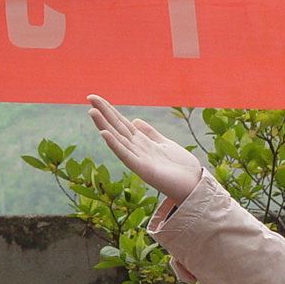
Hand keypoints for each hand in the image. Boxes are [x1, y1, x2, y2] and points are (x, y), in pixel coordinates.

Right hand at [87, 94, 201, 203]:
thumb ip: (150, 133)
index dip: (110, 110)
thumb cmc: (181, 168)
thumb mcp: (164, 144)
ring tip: (92, 112)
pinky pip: (126, 155)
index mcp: (142, 142)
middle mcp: (137, 150)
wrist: (194, 186)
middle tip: (89, 97)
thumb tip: (135, 120)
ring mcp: (138, 159)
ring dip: (104, 125)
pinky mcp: (143, 169)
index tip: (96, 98)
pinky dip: (115, 145)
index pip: (122, 123)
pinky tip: (104, 134)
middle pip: (117, 128)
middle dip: (103, 113)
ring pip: (118, 139)